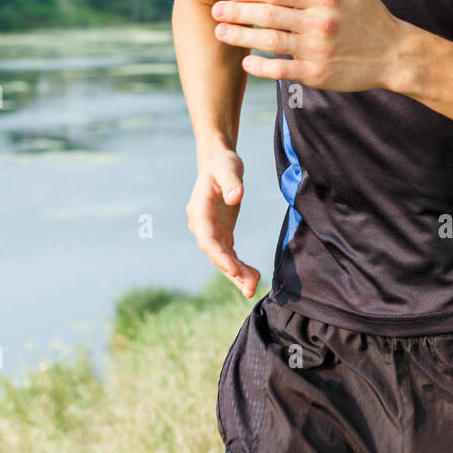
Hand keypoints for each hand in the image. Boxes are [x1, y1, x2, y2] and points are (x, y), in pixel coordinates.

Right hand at [185, 144, 259, 297]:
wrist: (217, 163)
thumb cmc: (222, 163)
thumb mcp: (228, 167)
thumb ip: (232, 181)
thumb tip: (236, 197)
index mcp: (200, 210)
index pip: (207, 239)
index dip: (219, 256)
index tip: (234, 270)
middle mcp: (201, 225)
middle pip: (214, 254)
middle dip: (231, 272)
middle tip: (249, 289)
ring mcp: (210, 231)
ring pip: (222, 258)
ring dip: (236, 275)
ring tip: (252, 289)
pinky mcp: (221, 233)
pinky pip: (229, 255)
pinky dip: (239, 268)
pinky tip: (253, 278)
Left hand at [210, 0, 406, 91]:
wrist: (394, 55)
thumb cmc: (371, 17)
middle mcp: (319, 24)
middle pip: (269, 16)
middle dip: (237, 13)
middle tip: (215, 10)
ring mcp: (317, 51)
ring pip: (270, 42)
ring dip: (241, 37)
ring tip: (220, 32)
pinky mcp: (318, 74)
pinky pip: (282, 70)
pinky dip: (261, 66)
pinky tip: (246, 61)